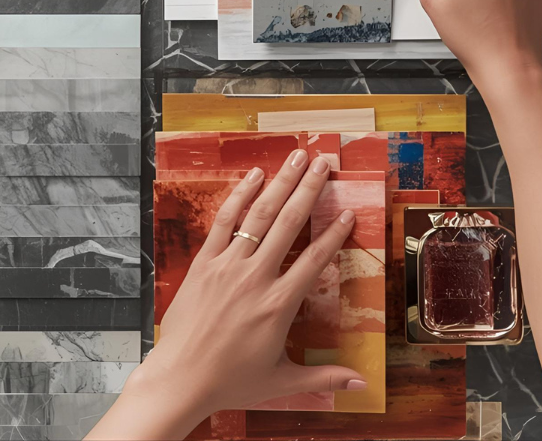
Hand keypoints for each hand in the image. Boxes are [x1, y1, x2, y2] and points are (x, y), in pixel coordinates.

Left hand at [92, 150, 364, 439]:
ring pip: (259, 215)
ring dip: (280, 183)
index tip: (348, 211)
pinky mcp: (204, 262)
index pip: (315, 259)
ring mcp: (228, 266)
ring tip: (296, 157)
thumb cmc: (231, 382)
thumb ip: (324, 378)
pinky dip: (240, 196)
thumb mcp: (282, 380)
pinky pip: (224, 221)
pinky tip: (254, 176)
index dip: (335, 234)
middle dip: (309, 189)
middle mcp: (256, 277)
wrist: (179, 380)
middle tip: (324, 163)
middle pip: (289, 223)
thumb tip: (362, 385)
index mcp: (279, 304)